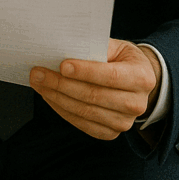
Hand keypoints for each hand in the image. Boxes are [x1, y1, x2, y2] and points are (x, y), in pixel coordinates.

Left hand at [30, 38, 160, 139]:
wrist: (135, 81)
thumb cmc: (121, 59)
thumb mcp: (115, 46)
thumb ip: (93, 47)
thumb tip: (63, 48)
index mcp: (141, 77)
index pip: (110, 76)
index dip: (85, 72)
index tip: (62, 65)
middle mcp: (136, 103)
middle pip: (93, 96)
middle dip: (61, 84)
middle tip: (38, 73)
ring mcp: (124, 122)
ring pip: (85, 111)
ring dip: (56, 97)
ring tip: (38, 83)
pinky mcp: (110, 133)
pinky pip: (82, 123)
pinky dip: (62, 110)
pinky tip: (48, 96)